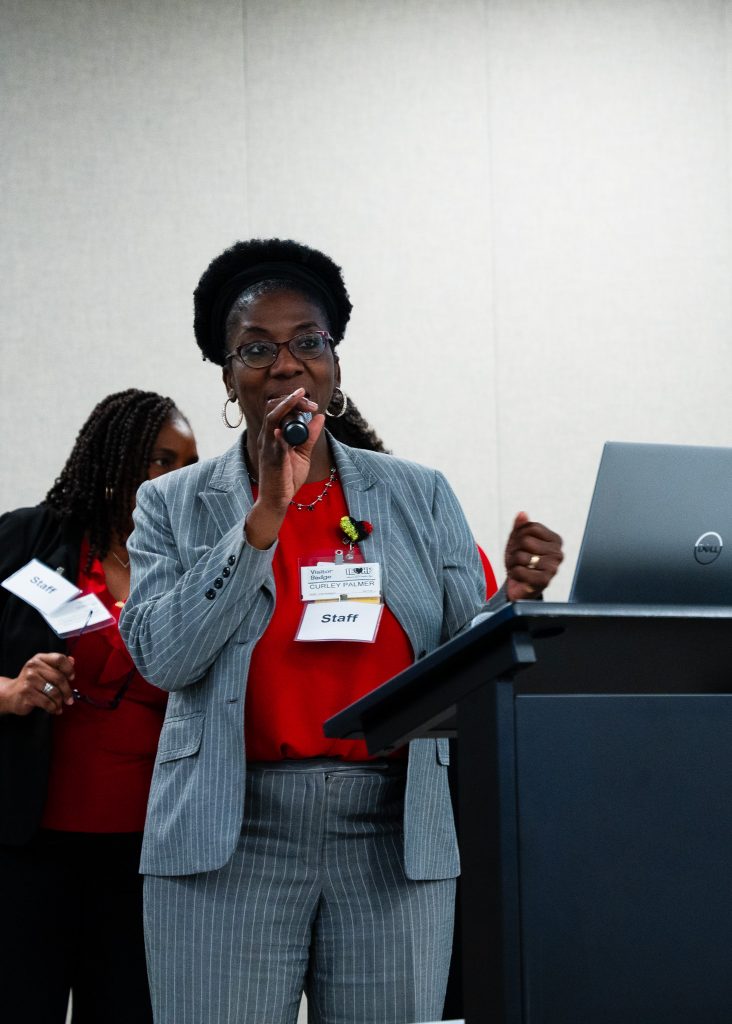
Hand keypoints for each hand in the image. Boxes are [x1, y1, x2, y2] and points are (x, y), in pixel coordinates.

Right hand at [0, 653, 75, 715]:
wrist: (11, 694)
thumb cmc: (31, 682)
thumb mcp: (43, 670)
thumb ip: (58, 665)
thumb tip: (72, 660)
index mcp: (39, 659)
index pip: (59, 659)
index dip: (69, 669)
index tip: (72, 678)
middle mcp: (33, 667)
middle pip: (59, 678)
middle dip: (67, 691)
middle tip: (70, 699)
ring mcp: (29, 680)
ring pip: (54, 692)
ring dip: (60, 701)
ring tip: (60, 705)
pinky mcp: (26, 693)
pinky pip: (47, 702)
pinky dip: (53, 708)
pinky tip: (54, 709)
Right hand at [255, 388, 322, 506]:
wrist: (276, 500)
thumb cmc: (287, 478)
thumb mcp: (303, 453)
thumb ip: (310, 436)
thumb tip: (319, 417)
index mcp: (272, 434)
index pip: (278, 407)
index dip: (294, 401)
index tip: (312, 403)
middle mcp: (267, 437)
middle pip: (274, 407)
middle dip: (293, 400)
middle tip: (312, 403)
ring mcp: (268, 447)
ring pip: (272, 419)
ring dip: (288, 408)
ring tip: (304, 402)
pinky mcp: (272, 460)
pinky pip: (274, 444)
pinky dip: (279, 436)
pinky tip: (283, 430)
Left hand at [504, 511, 562, 600]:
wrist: (520, 585)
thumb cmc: (522, 561)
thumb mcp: (518, 540)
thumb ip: (520, 526)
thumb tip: (522, 514)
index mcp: (555, 540)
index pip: (531, 527)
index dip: (518, 535)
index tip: (520, 546)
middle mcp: (558, 553)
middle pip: (525, 540)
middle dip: (515, 550)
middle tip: (518, 559)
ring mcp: (553, 568)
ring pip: (521, 556)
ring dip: (513, 563)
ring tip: (519, 568)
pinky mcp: (545, 581)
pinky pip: (519, 571)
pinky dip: (514, 574)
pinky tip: (520, 577)